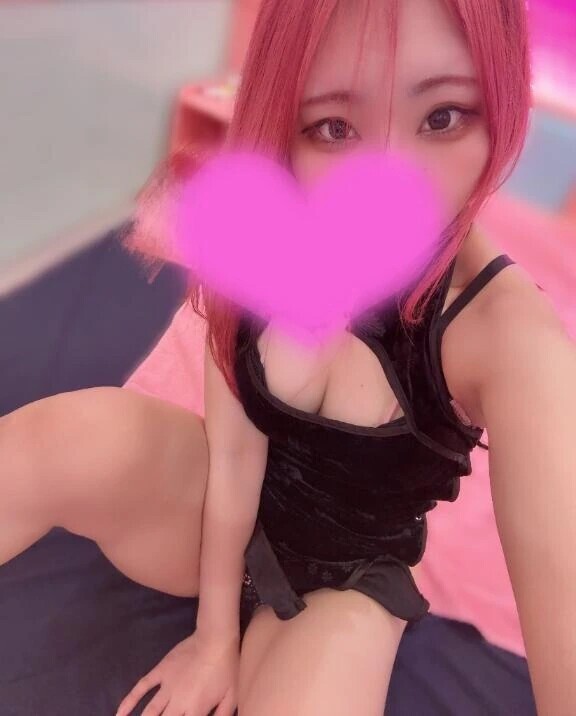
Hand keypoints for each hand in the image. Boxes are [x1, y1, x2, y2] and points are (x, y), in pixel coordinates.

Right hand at [115, 632, 239, 715]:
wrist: (216, 639)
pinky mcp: (161, 671)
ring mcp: (166, 686)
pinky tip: (120, 713)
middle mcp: (177, 703)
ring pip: (149, 712)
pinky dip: (129, 700)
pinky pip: (142, 687)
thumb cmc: (227, 668)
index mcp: (195, 710)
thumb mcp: (231, 696)